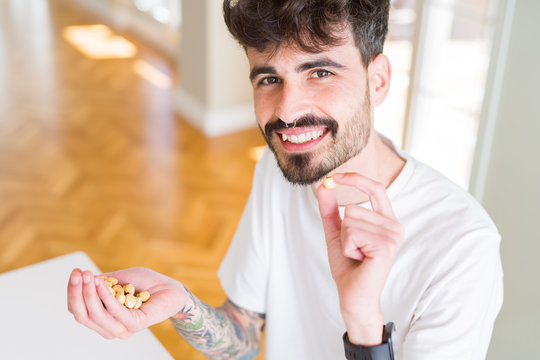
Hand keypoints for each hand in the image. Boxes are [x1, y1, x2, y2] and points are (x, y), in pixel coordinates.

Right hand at [67, 267, 187, 338]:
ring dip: (89, 294)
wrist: (171, 287)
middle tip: (78, 274)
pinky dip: (105, 296)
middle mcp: (109, 328)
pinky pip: (114, 311)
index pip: (77, 309)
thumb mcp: (118, 279)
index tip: (75, 272)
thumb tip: (80, 279)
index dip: (73, 291)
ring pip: (95, 315)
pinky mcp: (134, 325)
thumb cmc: (146, 283)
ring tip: (88, 276)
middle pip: (82, 314)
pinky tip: (100, 282)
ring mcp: (122, 328)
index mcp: (103, 319)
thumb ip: (100, 282)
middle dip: (76, 293)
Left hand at [316, 173, 403, 345]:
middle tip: (354, 250)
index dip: (355, 179)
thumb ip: (330, 210)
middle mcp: (394, 226)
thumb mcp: (336, 233)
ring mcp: (392, 235)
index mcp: (387, 220)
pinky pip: (352, 232)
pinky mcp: (385, 246)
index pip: (376, 188)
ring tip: (357, 255)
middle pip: (354, 207)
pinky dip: (347, 247)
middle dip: (344, 230)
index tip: (335, 176)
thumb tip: (323, 186)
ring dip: (345, 240)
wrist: (352, 296)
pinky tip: (359, 260)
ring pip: (351, 219)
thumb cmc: (348, 266)